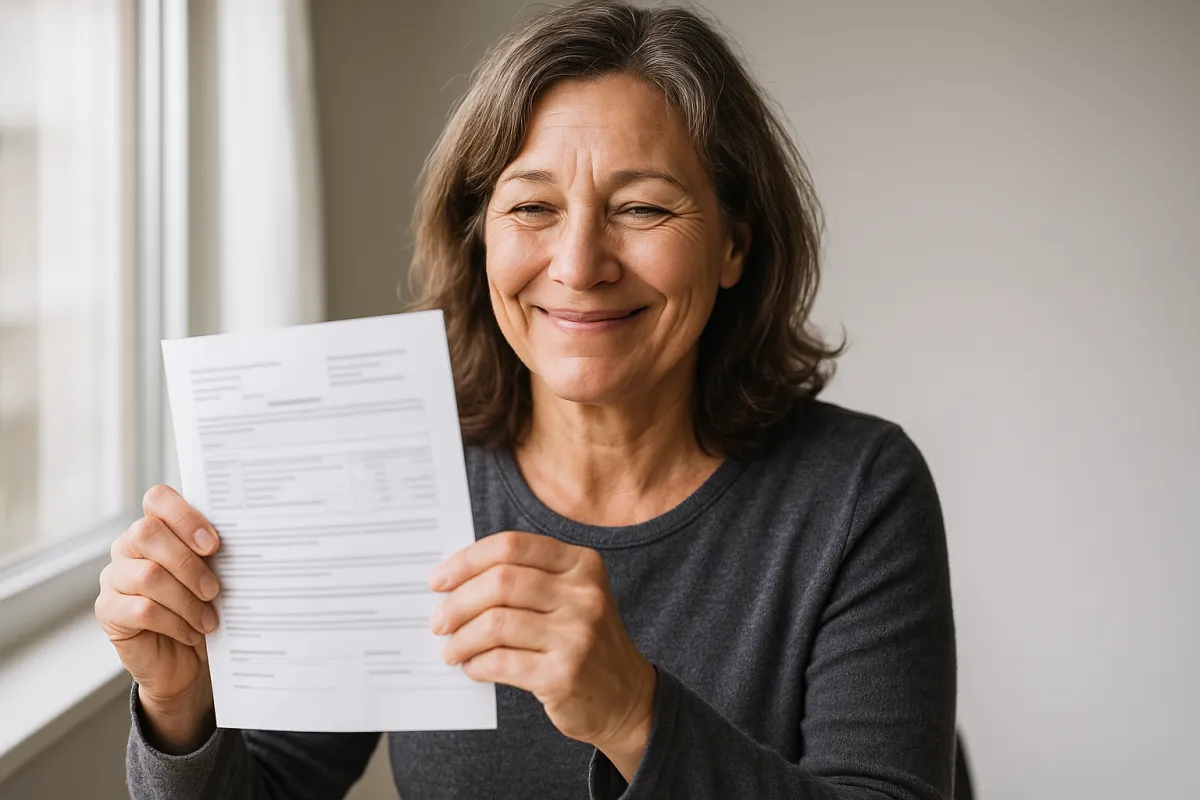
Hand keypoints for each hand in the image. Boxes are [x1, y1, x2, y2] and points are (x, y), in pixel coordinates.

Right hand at [94, 485, 220, 751]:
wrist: (185, 662)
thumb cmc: (202, 609)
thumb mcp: (214, 576)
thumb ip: (215, 554)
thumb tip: (246, 538)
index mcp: (156, 528)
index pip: (157, 499)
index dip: (184, 515)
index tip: (214, 544)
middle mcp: (128, 547)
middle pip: (148, 533)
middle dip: (188, 563)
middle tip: (214, 589)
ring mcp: (113, 578)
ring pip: (149, 575)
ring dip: (187, 600)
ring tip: (208, 619)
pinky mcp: (108, 611)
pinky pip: (142, 610)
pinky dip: (175, 622)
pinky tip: (191, 633)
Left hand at [430, 531, 655, 779]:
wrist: (626, 696)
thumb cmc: (582, 640)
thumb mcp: (570, 596)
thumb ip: (525, 579)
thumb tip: (454, 580)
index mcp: (582, 564)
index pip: (512, 546)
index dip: (467, 560)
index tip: (439, 579)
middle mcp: (584, 594)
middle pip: (500, 582)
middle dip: (458, 603)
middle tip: (439, 621)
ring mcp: (577, 634)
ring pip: (495, 624)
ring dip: (462, 639)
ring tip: (452, 649)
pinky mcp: (564, 673)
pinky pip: (501, 662)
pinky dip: (477, 664)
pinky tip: (473, 667)